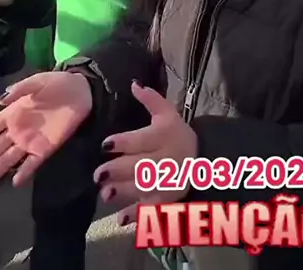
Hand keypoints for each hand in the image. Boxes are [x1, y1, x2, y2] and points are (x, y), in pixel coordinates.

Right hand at [0, 71, 92, 184]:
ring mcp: (30, 141)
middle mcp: (17, 130)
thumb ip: (19, 90)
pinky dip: (23, 172)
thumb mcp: (37, 82)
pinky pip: (31, 163)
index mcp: (12, 114)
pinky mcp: (45, 148)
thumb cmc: (57, 83)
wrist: (82, 91)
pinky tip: (15, 181)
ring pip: (8, 159)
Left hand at [93, 81, 197, 223]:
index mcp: (167, 134)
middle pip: (143, 165)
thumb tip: (133, 84)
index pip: (144, 139)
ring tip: (106, 194)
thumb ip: (151, 99)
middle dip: (120, 170)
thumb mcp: (168, 113)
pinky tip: (121, 218)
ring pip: (147, 188)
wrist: (203, 159)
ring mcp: (169, 181)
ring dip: (126, 192)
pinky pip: (153, 208)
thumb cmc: (177, 133)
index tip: (105, 145)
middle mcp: (169, 158)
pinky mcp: (168, 200)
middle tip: (98, 174)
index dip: (125, 142)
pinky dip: (137, 215)